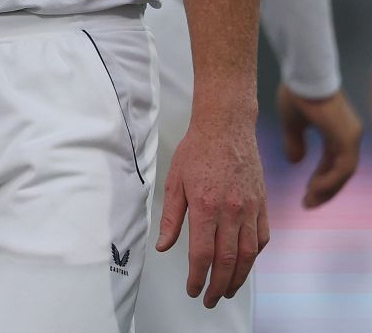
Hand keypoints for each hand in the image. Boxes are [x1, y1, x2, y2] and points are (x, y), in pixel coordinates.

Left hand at [156, 107, 268, 306]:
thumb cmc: (197, 151)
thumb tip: (164, 246)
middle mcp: (232, 211)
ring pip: (249, 255)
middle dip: (218, 285)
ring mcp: (251, 209)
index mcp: (206, 206)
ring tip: (228, 290)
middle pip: (228, 261)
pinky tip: (245, 264)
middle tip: (210, 300)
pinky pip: (262, 238)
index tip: (193, 289)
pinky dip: (255, 256)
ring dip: (239, 278)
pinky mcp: (263, 205)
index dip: (198, 277)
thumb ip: (170, 217)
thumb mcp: (174, 182)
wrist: (226, 128)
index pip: (203, 254)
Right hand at [278, 84, 361, 208]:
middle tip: (308, 204)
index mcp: (336, 132)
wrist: (304, 75)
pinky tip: (316, 189)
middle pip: (339, 171)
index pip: (331, 163)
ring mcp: (350, 137)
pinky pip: (343, 167)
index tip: (306, 194)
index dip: (319, 180)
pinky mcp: (347, 138)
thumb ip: (295, 142)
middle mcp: (348, 136)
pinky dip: (331, 180)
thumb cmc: (297, 93)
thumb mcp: (293, 123)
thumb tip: (295, 162)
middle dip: (324, 189)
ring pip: (343, 172)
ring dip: (327, 189)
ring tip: (310, 200)